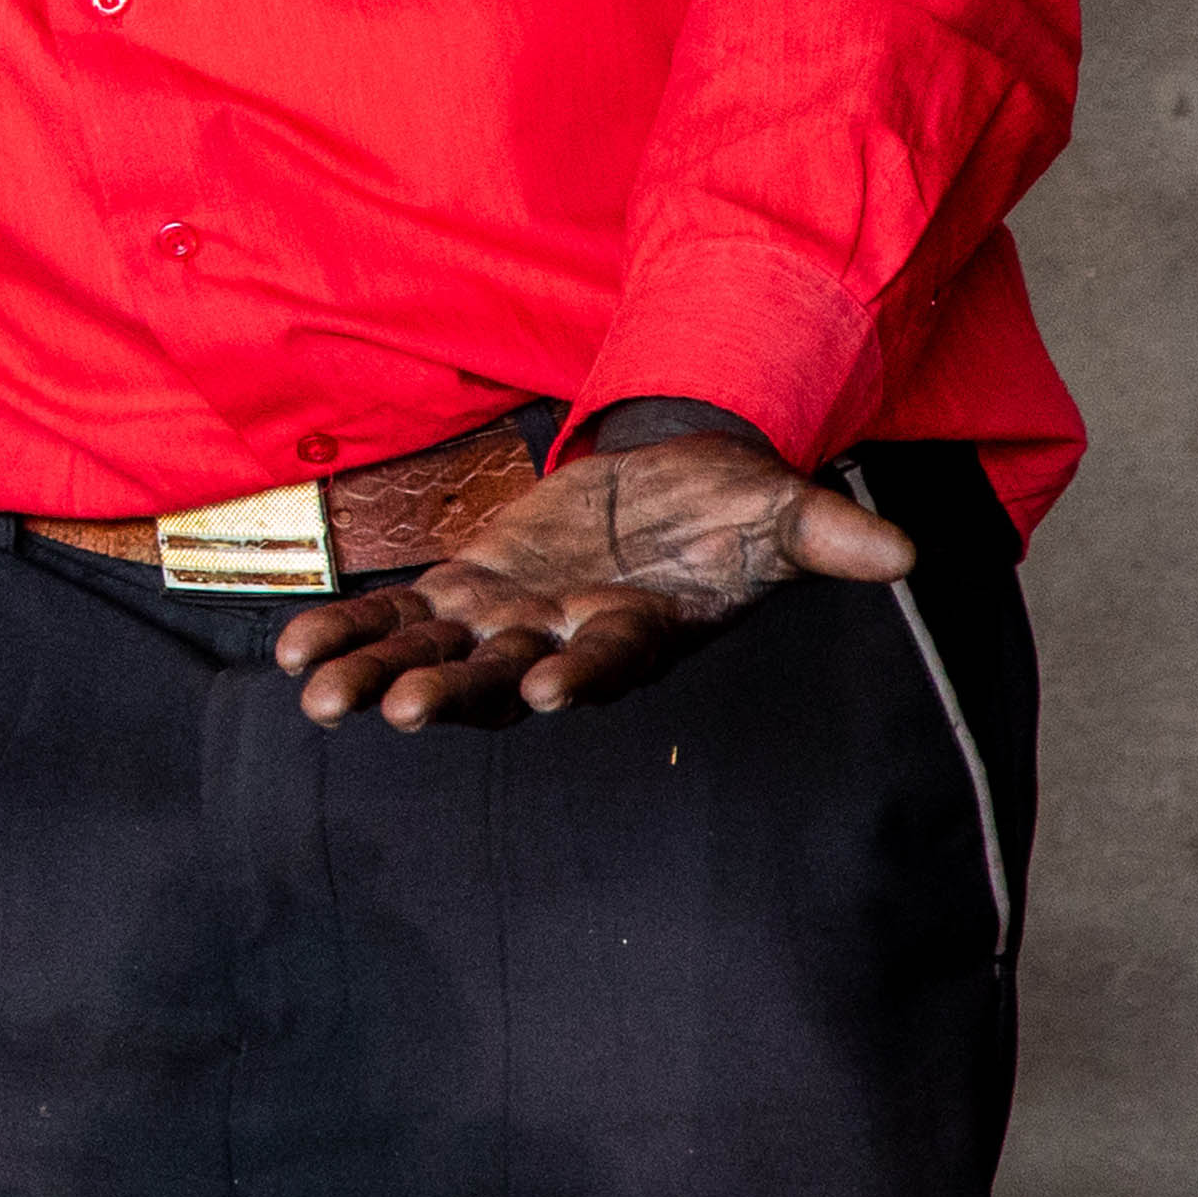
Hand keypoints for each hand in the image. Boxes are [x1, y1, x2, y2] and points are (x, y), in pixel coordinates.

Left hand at [275, 429, 914, 728]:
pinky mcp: (466, 588)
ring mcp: (508, 617)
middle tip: (395, 712)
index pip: (612, 659)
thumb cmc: (732, 508)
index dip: (583, 674)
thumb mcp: (782, 510)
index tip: (549, 689)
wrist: (675, 484)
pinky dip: (351, 628)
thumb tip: (905, 558)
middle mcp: (564, 638)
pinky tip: (292, 651)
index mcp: (640, 629)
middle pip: (501, 677)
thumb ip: (826, 537)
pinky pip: (399, 616)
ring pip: (434, 656)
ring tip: (315, 696)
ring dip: (374, 671)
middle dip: (451, 692)